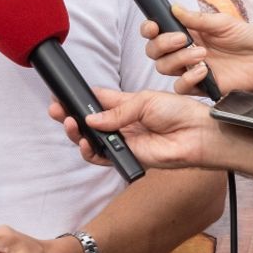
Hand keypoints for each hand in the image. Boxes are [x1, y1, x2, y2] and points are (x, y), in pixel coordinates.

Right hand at [48, 88, 220, 169]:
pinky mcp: (128, 156)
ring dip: (76, 133)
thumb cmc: (178, 112)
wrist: (197, 133)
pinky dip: (90, 151)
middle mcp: (120, 123)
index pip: (95, 100)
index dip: (78, 98)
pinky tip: (85, 143)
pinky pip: (103, 157)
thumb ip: (117, 111)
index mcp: (124, 104)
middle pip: (88, 121)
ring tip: (69, 124)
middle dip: (69, 115)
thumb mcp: (144, 101)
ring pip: (91, 140)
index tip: (61, 94)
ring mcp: (123, 140)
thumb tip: (91, 119)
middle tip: (56, 110)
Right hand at [143, 5, 252, 95]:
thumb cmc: (247, 38)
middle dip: (162, 44)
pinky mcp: (200, 86)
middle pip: (154, 51)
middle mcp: (183, 52)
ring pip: (164, 67)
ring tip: (202, 53)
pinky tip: (205, 70)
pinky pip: (180, 86)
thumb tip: (174, 8)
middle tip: (182, 39)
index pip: (157, 32)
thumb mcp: (223, 23)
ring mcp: (190, 70)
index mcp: (186, 33)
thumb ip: (197, 19)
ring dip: (179, 58)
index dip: (149, 29)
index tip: (153, 26)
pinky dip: (188, 77)